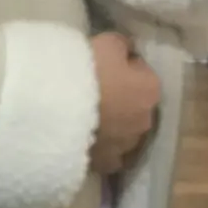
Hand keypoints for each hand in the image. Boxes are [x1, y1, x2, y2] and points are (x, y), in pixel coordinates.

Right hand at [91, 32, 160, 175]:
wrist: (57, 110)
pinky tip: (86, 141)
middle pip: (135, 106)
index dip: (123, 68)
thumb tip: (127, 51)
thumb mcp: (107, 42)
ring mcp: (125, 146)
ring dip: (112, 125)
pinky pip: (107, 155)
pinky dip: (100, 148)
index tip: (105, 66)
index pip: (142, 73)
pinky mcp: (105, 164)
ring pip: (123, 132)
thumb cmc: (85, 71)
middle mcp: (145, 120)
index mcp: (150, 89)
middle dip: (121, 99)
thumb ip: (123, 46)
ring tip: (87, 117)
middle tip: (95, 91)